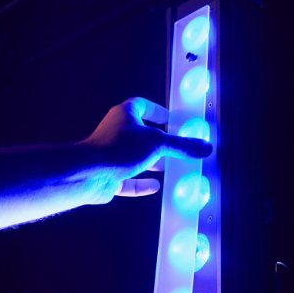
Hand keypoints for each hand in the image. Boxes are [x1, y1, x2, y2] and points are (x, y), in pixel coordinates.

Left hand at [80, 98, 212, 204]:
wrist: (88, 173)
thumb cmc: (117, 148)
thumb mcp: (158, 143)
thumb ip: (182, 146)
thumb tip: (205, 147)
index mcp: (125, 115)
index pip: (142, 106)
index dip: (157, 111)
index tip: (170, 119)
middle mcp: (116, 133)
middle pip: (140, 134)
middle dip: (158, 141)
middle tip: (175, 147)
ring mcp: (111, 155)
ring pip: (134, 158)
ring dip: (151, 163)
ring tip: (169, 166)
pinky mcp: (109, 176)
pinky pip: (128, 180)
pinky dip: (142, 183)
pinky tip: (155, 186)